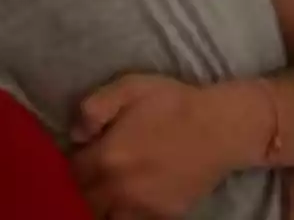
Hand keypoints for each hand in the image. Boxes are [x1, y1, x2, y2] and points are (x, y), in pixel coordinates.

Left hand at [70, 74, 251, 218]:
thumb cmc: (173, 103)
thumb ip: (93, 108)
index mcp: (107, 156)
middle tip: (95, 168)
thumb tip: (76, 134)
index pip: (73, 170)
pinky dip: (127, 210)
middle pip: (86, 196)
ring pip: (106, 214)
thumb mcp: (129, 87)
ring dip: (103, 201)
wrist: (220, 129)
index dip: (76, 159)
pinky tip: (134, 193)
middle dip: (86, 183)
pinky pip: (132, 219)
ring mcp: (142, 205)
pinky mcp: (163, 214)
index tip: (85, 151)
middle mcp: (120, 188)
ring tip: (112, 184)